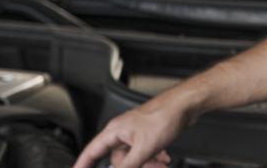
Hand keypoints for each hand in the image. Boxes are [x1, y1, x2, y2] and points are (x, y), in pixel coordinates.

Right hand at [72, 92, 187, 167]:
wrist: (185, 105)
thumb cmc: (164, 116)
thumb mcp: (144, 149)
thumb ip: (128, 166)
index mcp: (114, 131)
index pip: (91, 151)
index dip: (82, 164)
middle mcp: (122, 131)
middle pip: (117, 159)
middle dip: (133, 167)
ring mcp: (135, 132)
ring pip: (133, 156)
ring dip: (146, 164)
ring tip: (160, 164)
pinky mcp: (147, 133)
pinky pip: (144, 152)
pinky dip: (152, 158)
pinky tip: (163, 159)